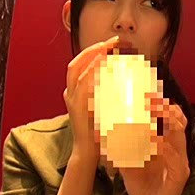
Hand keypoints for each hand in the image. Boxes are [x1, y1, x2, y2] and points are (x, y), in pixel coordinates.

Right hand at [63, 36, 120, 164]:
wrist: (88, 153)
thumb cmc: (98, 132)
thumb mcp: (101, 107)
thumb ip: (106, 93)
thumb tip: (124, 79)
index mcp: (74, 91)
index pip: (81, 64)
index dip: (94, 50)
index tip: (111, 43)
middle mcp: (69, 93)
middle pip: (77, 62)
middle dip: (95, 49)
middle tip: (114, 41)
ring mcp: (72, 99)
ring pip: (79, 70)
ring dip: (95, 57)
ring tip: (111, 48)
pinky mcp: (78, 107)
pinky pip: (84, 84)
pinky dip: (94, 72)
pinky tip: (107, 65)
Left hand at [120, 96, 189, 194]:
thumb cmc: (142, 186)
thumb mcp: (127, 162)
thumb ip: (120, 147)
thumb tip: (103, 131)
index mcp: (166, 144)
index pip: (169, 118)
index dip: (161, 104)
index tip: (147, 94)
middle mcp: (176, 149)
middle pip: (178, 121)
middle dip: (165, 108)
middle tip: (150, 99)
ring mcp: (181, 161)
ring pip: (178, 135)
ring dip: (166, 123)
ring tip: (155, 112)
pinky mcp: (181, 175)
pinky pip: (175, 157)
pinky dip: (165, 148)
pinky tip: (155, 142)